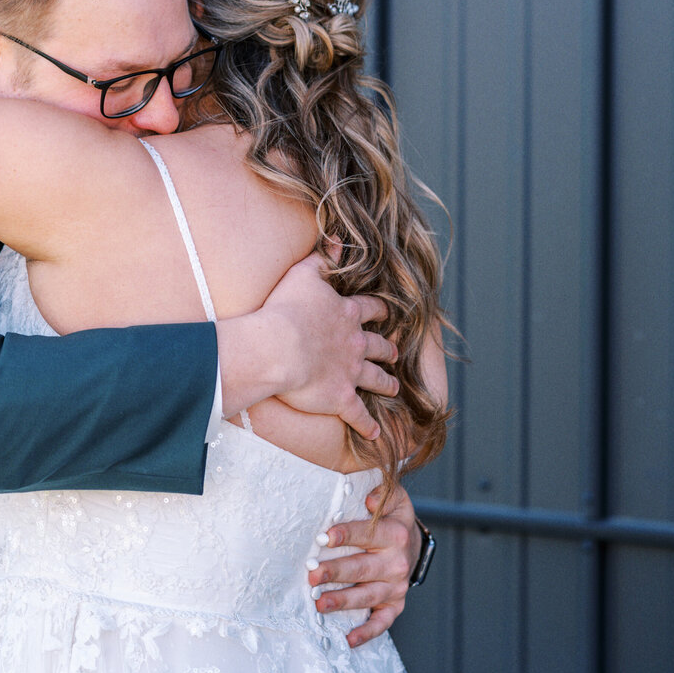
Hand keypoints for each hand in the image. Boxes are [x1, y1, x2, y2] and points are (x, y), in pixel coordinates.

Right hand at [263, 249, 398, 440]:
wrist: (278, 347)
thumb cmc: (285, 308)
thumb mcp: (304, 274)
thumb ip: (323, 257)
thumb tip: (338, 238)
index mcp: (346, 315)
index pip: (370, 310)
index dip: (380, 311)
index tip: (388, 313)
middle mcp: (355, 344)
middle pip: (378, 347)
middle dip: (388, 350)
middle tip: (395, 353)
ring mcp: (350, 373)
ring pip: (376, 379)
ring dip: (386, 384)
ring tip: (394, 388)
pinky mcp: (340, 398)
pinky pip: (358, 415)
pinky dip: (367, 425)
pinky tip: (376, 434)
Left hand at [308, 483, 420, 646]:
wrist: (411, 540)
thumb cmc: (390, 516)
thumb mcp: (394, 497)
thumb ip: (383, 493)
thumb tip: (369, 499)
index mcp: (395, 534)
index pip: (368, 534)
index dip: (346, 535)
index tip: (324, 538)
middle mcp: (396, 563)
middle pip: (363, 568)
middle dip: (336, 572)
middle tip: (312, 575)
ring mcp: (396, 586)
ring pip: (368, 597)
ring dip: (343, 601)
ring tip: (320, 604)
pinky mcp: (395, 604)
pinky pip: (382, 622)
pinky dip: (367, 632)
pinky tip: (348, 639)